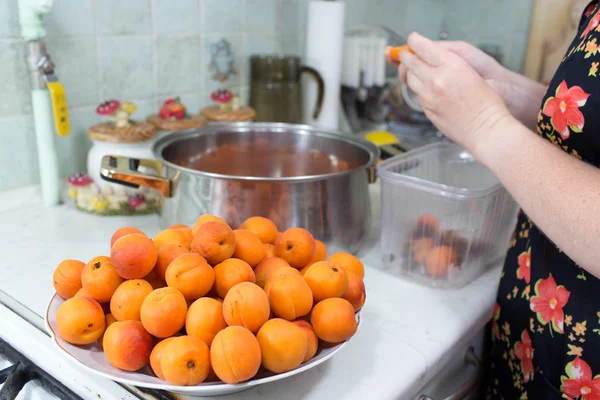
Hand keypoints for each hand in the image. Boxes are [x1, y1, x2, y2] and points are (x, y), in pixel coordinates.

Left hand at [397, 33, 511, 152]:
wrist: (485, 129)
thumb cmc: (487, 103)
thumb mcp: (471, 72)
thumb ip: (450, 64)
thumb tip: (434, 57)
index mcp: (451, 65)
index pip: (423, 47)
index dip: (414, 41)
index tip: (412, 39)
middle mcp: (437, 79)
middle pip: (411, 62)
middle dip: (405, 56)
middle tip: (404, 54)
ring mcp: (429, 96)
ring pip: (410, 78)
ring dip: (409, 72)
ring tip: (412, 70)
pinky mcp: (427, 109)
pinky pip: (417, 94)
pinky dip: (418, 88)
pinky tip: (424, 87)